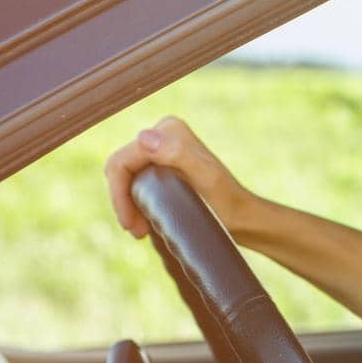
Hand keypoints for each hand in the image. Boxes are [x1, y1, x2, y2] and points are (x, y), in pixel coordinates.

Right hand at [104, 115, 252, 238]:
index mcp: (169, 131)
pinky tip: (145, 223)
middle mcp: (163, 134)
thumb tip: (143, 137)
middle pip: (122, 169)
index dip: (118, 195)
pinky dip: (136, 203)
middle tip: (137, 231)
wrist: (243, 217)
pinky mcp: (162, 164)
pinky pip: (136, 182)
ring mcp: (162, 149)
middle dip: (123, 201)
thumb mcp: (205, 178)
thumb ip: (178, 154)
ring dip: (129, 205)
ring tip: (141, 231)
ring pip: (126, 177)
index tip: (130, 224)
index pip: (122, 161)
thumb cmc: (227, 203)